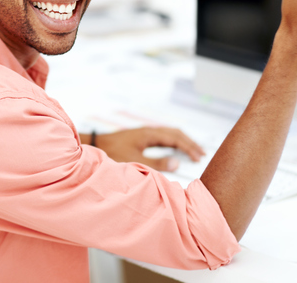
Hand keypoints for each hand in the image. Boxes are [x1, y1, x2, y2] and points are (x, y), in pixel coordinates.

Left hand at [90, 127, 204, 171]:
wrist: (95, 145)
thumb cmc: (113, 153)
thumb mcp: (136, 161)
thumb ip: (157, 164)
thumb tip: (177, 163)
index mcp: (149, 134)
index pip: (175, 138)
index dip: (189, 147)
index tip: (199, 157)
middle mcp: (149, 131)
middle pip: (175, 133)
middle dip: (189, 143)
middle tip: (202, 153)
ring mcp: (145, 133)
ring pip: (169, 134)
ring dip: (182, 142)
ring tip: (193, 151)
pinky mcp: (140, 138)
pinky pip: (162, 137)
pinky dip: (173, 143)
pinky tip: (174, 149)